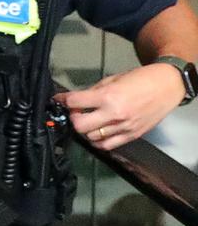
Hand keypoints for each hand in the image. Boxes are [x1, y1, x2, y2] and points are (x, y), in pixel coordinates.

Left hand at [53, 63, 186, 150]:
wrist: (166, 87)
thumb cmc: (140, 79)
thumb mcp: (112, 79)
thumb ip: (94, 91)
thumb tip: (77, 99)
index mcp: (107, 96)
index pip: (74, 102)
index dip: (63, 100)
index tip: (59, 99)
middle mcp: (114, 114)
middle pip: (79, 125)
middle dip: (73, 118)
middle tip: (76, 112)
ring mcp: (123, 127)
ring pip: (91, 137)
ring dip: (86, 129)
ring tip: (88, 121)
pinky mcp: (132, 136)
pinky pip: (107, 145)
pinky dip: (98, 141)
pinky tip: (97, 133)